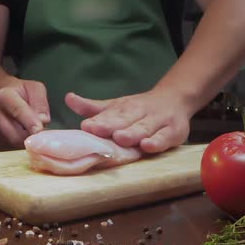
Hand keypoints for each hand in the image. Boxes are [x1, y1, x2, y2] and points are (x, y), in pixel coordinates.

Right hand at [0, 76, 50, 147]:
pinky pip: (14, 144)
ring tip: (39, 133)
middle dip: (32, 136)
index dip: (29, 121)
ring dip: (30, 140)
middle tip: (45, 133)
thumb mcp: (35, 88)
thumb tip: (43, 120)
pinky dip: (25, 142)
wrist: (2, 95)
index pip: (17, 111)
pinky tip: (31, 135)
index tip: (39, 129)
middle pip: (15, 132)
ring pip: (15, 141)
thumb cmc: (22, 91)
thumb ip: (40, 103)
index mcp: (4, 96)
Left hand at [65, 89, 193, 152]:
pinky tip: (147, 146)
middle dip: (111, 125)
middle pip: (125, 120)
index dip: (99, 120)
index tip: (86, 126)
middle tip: (97, 129)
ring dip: (132, 133)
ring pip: (144, 128)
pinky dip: (157, 142)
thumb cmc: (139, 109)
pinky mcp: (174, 133)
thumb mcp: (115, 106)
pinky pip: (165, 138)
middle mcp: (141, 113)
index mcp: (125, 108)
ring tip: (120, 138)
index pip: (111, 114)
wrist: (176, 100)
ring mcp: (158, 122)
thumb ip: (92, 107)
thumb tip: (68, 98)